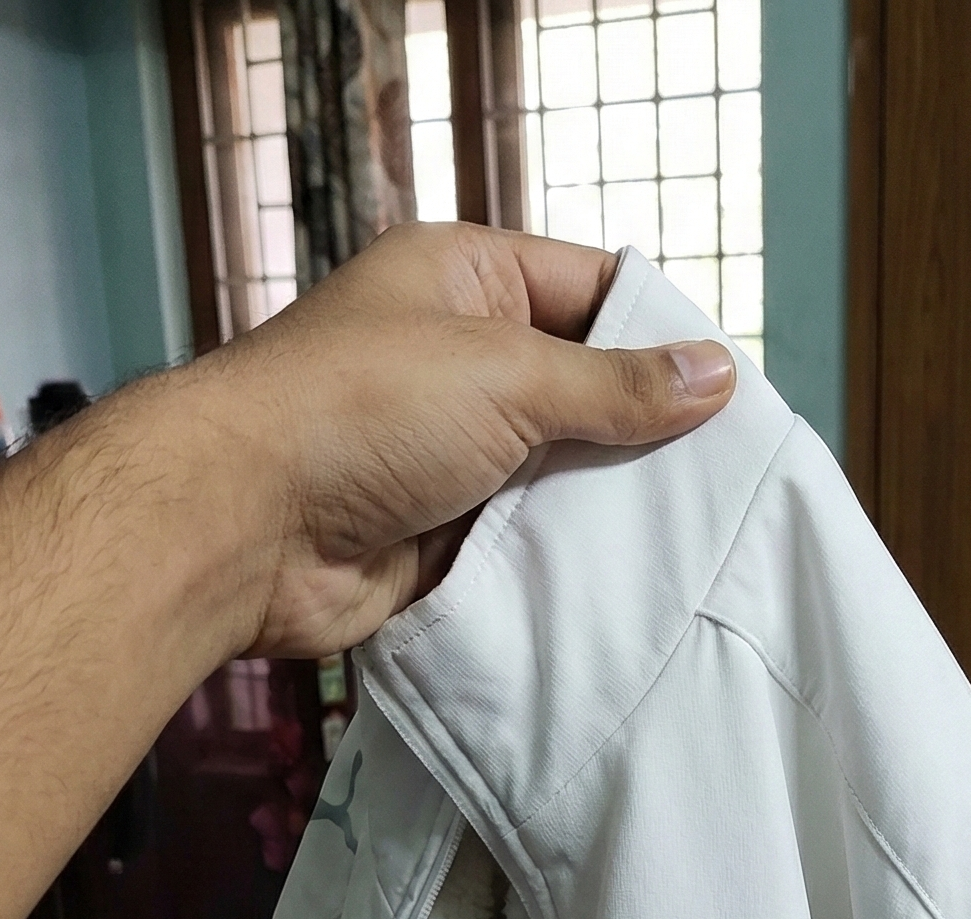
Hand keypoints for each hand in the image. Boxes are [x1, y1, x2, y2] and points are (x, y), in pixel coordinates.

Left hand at [192, 224, 736, 656]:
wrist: (241, 529)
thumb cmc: (356, 413)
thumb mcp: (508, 376)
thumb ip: (616, 386)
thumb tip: (714, 373)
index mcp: (464, 281)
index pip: (590, 290)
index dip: (658, 336)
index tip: (728, 394)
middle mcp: (455, 360)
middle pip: (579, 391)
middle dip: (640, 434)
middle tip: (724, 478)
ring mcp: (446, 452)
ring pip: (556, 476)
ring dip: (602, 506)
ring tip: (690, 537)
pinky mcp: (438, 534)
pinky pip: (522, 544)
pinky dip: (561, 562)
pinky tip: (622, 583)